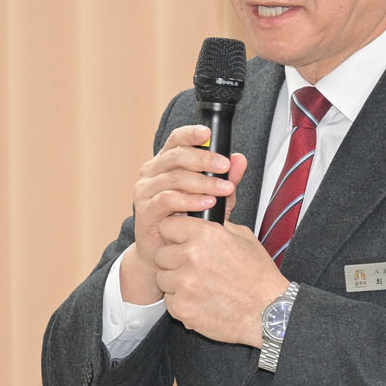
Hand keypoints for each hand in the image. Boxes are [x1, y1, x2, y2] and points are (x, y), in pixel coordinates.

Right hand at [119, 124, 248, 304]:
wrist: (163, 252)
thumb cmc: (186, 222)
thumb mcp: (212, 196)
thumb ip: (226, 178)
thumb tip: (241, 159)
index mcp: (165, 162)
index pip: (176, 140)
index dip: (191, 134)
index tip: (208, 132)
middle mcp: (152, 172)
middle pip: (177, 156)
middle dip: (204, 159)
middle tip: (225, 165)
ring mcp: (145, 191)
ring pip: (174, 177)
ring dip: (202, 182)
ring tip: (224, 189)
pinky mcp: (144, 211)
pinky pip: (167, 199)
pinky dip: (189, 200)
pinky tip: (207, 202)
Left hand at [154, 215, 285, 347]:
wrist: (269, 312)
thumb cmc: (259, 277)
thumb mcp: (243, 238)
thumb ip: (216, 226)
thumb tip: (198, 219)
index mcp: (206, 235)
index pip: (167, 226)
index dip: (174, 235)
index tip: (179, 242)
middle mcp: (192, 256)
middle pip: (161, 254)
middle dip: (173, 260)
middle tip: (193, 269)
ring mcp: (185, 283)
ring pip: (162, 278)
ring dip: (175, 282)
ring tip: (199, 286)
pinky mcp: (182, 307)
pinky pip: (169, 301)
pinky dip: (181, 302)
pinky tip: (201, 301)